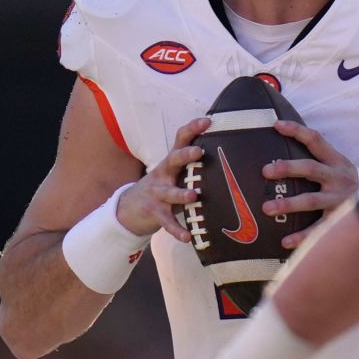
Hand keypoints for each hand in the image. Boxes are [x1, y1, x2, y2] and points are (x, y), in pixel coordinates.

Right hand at [116, 117, 211, 241]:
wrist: (129, 208)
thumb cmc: (163, 186)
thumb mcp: (175, 173)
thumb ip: (194, 165)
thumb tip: (228, 155)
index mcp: (171, 162)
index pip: (180, 140)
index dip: (193, 129)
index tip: (208, 121)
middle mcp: (163, 174)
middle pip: (173, 160)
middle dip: (185, 155)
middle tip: (199, 152)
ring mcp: (157, 193)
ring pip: (170, 193)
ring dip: (181, 194)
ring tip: (193, 196)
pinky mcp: (155, 212)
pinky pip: (167, 222)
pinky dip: (176, 230)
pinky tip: (187, 237)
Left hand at [264, 120, 358, 247]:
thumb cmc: (346, 182)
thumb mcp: (338, 165)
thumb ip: (317, 158)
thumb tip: (284, 145)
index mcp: (336, 160)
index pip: (316, 140)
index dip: (297, 131)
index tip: (276, 125)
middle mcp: (338, 178)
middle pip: (311, 169)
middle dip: (288, 168)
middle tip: (266, 171)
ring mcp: (339, 199)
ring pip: (312, 200)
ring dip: (288, 204)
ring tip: (267, 208)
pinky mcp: (339, 219)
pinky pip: (319, 229)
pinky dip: (302, 236)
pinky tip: (285, 241)